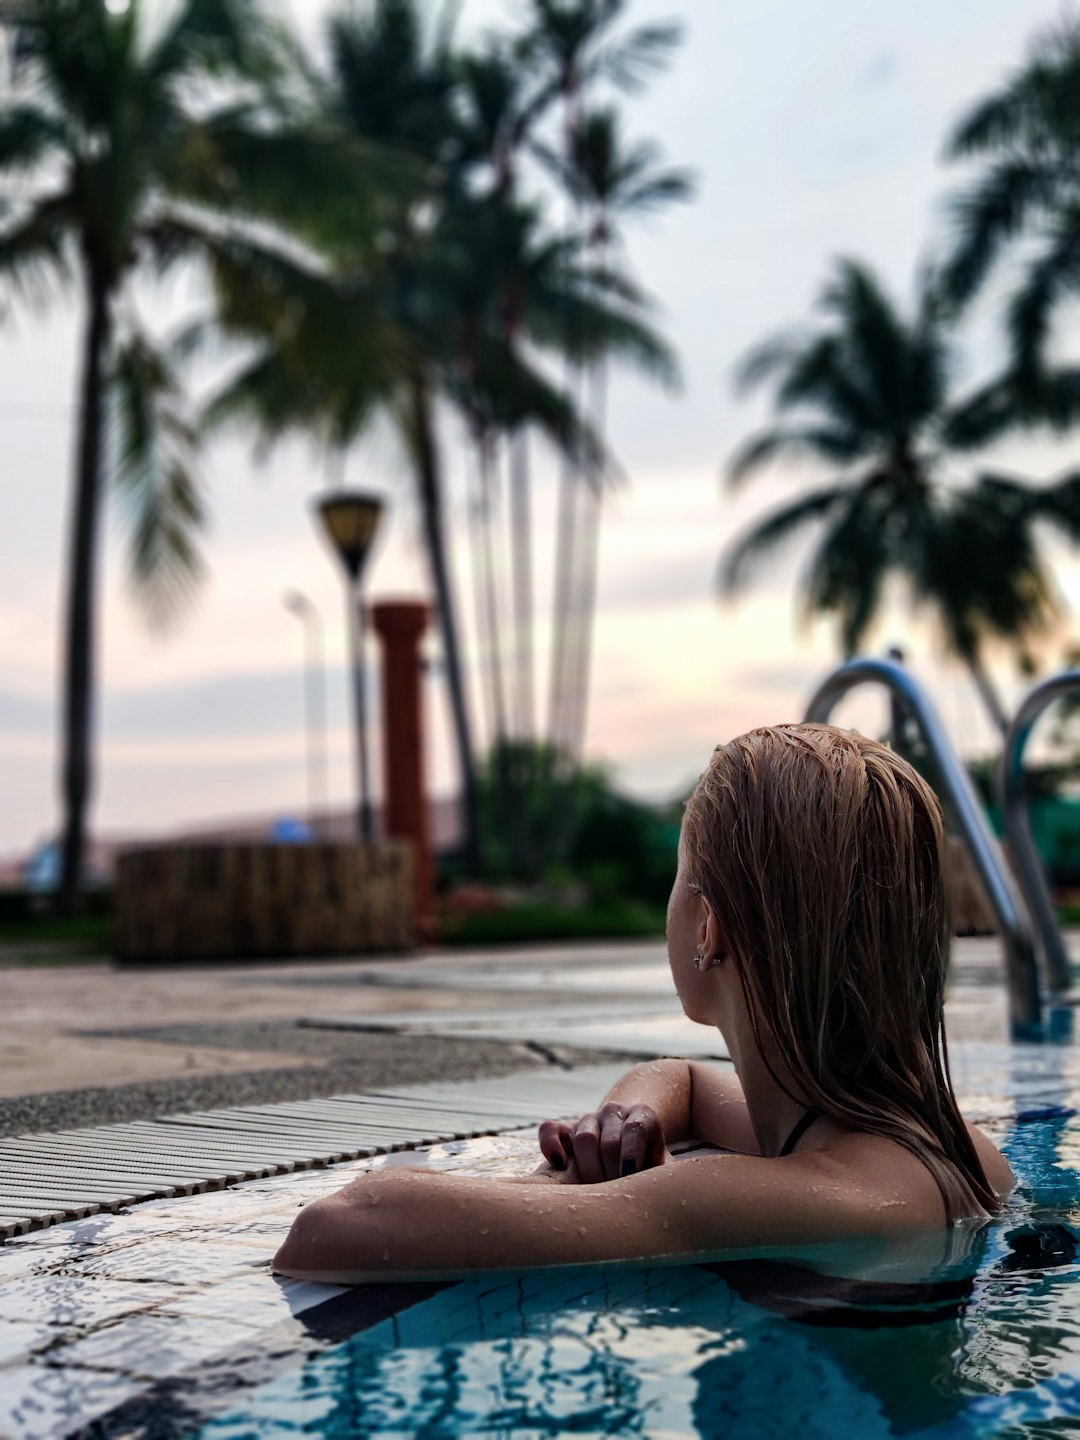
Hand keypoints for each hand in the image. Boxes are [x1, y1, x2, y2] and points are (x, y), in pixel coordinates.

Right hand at [538, 1101, 667, 1183]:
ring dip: (589, 1168)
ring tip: (596, 1189)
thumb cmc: (650, 1170)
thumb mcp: (664, 1172)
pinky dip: (551, 1145)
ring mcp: (589, 1119)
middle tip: (615, 1193)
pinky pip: (550, 1129)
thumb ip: (669, 1181)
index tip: (629, 1175)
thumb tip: (677, 1202)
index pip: (636, 1128)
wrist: (630, 1151)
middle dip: (611, 1172)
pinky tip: (561, 1166)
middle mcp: (615, 1113)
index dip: (632, 1153)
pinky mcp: (565, 1128)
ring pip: (583, 1136)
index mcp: (644, 1117)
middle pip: (609, 1139)